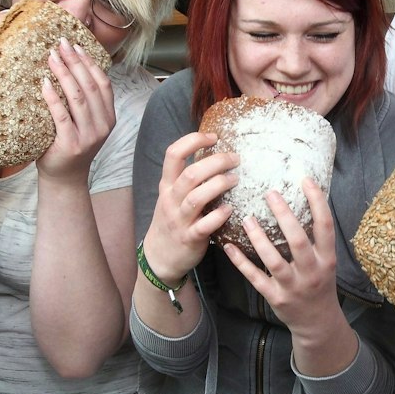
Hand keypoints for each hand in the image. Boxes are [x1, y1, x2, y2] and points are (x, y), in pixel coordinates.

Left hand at [35, 38, 115, 182]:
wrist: (64, 178)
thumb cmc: (69, 145)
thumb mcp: (85, 123)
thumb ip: (84, 102)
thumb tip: (68, 66)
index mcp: (108, 117)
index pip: (103, 83)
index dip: (90, 62)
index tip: (76, 45)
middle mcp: (102, 125)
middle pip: (90, 86)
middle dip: (75, 62)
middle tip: (60, 44)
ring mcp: (88, 136)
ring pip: (78, 97)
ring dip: (64, 74)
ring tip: (51, 57)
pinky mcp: (71, 144)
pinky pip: (61, 115)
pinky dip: (53, 97)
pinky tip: (45, 83)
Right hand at [141, 131, 236, 282]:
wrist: (159, 256)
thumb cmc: (172, 220)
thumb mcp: (172, 196)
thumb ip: (187, 178)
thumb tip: (214, 155)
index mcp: (167, 185)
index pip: (173, 154)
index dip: (193, 140)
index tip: (214, 137)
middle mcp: (171, 199)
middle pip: (191, 174)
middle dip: (216, 162)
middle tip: (234, 159)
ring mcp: (179, 219)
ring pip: (197, 197)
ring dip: (219, 185)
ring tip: (235, 179)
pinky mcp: (190, 238)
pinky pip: (205, 225)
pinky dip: (219, 215)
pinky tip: (230, 209)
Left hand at [222, 180, 340, 330]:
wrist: (318, 322)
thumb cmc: (320, 284)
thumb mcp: (327, 262)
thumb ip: (317, 238)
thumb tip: (307, 201)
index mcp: (327, 259)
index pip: (325, 226)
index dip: (317, 202)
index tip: (305, 180)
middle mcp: (312, 272)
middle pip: (298, 240)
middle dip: (284, 215)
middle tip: (270, 194)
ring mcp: (292, 286)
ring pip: (274, 259)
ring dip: (259, 238)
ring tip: (247, 218)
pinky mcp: (275, 297)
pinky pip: (255, 277)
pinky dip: (241, 262)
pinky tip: (229, 246)